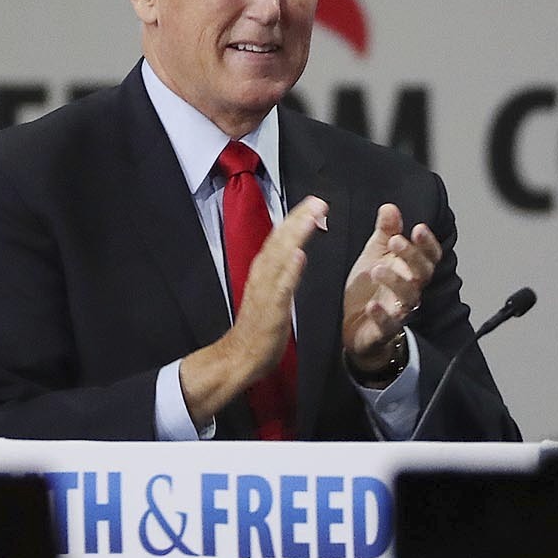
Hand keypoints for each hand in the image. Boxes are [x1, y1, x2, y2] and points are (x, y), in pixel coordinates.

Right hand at [179, 196, 326, 424]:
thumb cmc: (258, 327)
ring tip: (312, 217)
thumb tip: (294, 252)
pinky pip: (281, 287)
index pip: (280, 238)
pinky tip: (300, 255)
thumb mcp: (271, 293)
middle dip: (299, 219)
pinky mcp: (271, 309)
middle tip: (318, 201)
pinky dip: (290, 270)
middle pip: (281, 241)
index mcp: (264, 270)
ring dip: (296, 235)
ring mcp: (266, 291)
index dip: (296, 219)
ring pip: (281, 257)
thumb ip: (281, 272)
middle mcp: (263, 274)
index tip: (313, 202)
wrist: (240, 356)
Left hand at [341, 203, 439, 368]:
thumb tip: (390, 208)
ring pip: (408, 297)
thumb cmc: (369, 289)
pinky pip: (388, 325)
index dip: (427, 243)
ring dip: (396, 281)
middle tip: (395, 241)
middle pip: (422, 273)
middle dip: (411, 256)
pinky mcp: (383, 330)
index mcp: (409, 270)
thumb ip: (385, 232)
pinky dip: (382, 315)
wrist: (354, 325)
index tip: (418, 229)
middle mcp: (409, 290)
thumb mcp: (375, 254)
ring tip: (377, 269)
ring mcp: (398, 311)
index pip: (429, 256)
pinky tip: (372, 305)